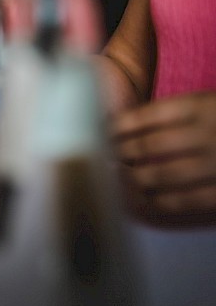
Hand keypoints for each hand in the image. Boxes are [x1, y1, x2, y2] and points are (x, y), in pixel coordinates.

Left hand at [112, 91, 215, 223]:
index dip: (117, 127)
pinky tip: (146, 200)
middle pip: (149, 147)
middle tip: (102, 160)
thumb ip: (178, 113)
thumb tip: (123, 124)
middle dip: (120, 156)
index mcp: (204, 105)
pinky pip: (186, 200)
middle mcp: (210, 133)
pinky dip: (160, 202)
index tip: (100, 133)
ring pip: (162, 176)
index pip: (146, 116)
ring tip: (117, 180)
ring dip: (133, 180)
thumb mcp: (211, 103)